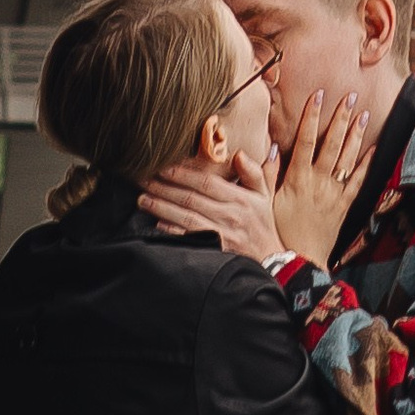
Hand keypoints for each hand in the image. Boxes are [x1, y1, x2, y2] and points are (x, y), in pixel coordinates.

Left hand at [138, 145, 283, 265]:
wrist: (271, 261)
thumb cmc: (262, 225)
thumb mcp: (264, 196)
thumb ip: (253, 173)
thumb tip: (238, 154)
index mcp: (240, 199)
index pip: (206, 182)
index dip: (183, 174)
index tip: (163, 166)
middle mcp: (230, 216)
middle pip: (191, 198)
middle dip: (164, 188)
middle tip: (143, 179)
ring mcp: (222, 235)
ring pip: (186, 218)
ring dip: (162, 208)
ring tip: (143, 199)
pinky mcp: (216, 252)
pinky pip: (190, 239)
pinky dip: (173, 232)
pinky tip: (157, 224)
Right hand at [271, 89, 371, 265]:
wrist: (300, 258)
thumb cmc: (279, 231)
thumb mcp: (266, 201)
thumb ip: (266, 174)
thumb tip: (269, 148)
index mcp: (297, 178)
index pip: (306, 140)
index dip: (312, 116)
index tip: (318, 96)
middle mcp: (319, 182)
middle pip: (332, 143)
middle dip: (341, 118)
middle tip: (351, 96)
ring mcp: (334, 192)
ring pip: (347, 158)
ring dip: (356, 135)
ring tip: (364, 114)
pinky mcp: (344, 205)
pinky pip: (358, 181)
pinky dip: (366, 164)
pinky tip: (373, 149)